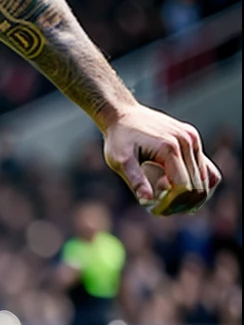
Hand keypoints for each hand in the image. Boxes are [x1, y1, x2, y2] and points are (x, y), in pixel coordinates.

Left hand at [103, 103, 220, 215]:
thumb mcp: (119, 160)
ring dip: (190, 197)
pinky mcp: (193, 139)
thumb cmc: (118, 139)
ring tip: (167, 200)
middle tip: (159, 209)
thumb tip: (147, 202)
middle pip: (197, 188)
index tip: (153, 210)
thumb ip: (135, 180)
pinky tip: (178, 190)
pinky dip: (197, 184)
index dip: (171, 205)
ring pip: (206, 181)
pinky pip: (206, 169)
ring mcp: (193, 139)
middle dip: (180, 205)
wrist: (122, 114)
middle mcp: (187, 142)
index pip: (183, 188)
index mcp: (170, 148)